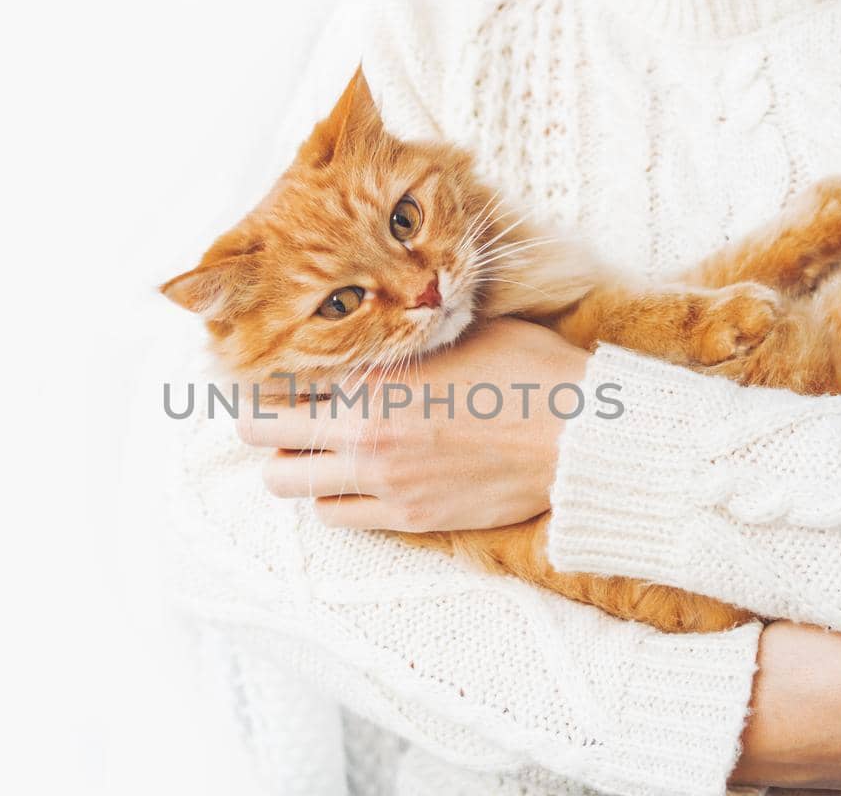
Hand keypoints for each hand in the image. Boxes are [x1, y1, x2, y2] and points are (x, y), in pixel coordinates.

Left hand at [237, 318, 589, 530]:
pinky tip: (353, 481)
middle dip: (262, 425)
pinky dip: (333, 499)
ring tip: (316, 452)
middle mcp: (362, 432)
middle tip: (278, 416)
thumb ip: (405, 339)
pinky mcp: (408, 516)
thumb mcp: (461, 333)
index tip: (274, 376)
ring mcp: (382, 481)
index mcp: (372, 377)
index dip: (270, 378)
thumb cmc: (529, 372)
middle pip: (262, 437)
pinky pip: (336, 518)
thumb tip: (387, 322)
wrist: (578, 438)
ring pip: (290, 485)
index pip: (279, 381)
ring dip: (294, 466)